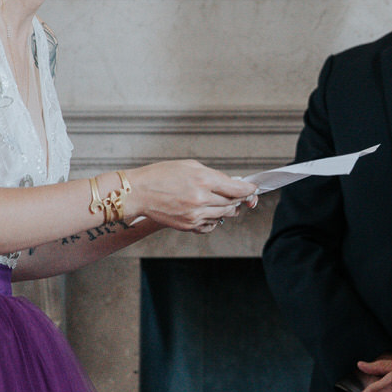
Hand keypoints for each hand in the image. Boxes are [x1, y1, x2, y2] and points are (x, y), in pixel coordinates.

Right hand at [129, 160, 256, 232]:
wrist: (138, 192)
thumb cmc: (161, 175)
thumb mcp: (190, 166)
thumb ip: (213, 175)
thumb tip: (231, 183)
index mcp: (203, 179)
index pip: (237, 189)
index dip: (249, 190)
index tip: (253, 189)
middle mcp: (201, 198)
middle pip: (233, 203)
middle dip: (239, 199)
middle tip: (239, 195)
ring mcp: (195, 214)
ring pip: (224, 215)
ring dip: (227, 208)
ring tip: (222, 201)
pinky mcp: (188, 225)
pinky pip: (210, 225)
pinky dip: (214, 219)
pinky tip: (208, 212)